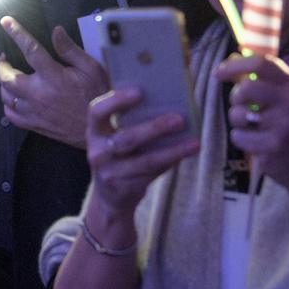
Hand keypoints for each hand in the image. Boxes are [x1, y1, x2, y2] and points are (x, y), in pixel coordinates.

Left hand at [0, 17, 108, 147]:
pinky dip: (7, 104)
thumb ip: (70, 50)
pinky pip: (10, 114)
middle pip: (6, 77)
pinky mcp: (33, 124)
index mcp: (53, 77)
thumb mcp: (91, 68)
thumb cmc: (97, 97)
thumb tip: (56, 31)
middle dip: (1, 64)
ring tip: (9, 75)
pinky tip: (14, 98)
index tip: (6, 22)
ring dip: (3, 83)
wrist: (99, 130)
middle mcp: (38, 94)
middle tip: (4, 57)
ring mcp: (33, 111)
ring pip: (5, 96)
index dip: (16, 33)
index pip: (30, 50)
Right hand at [86, 87, 199, 214]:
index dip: (116, 101)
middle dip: (155, 128)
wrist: (110, 196)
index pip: (97, 112)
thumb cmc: (120, 155)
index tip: (139, 92)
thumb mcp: (115, 137)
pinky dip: (171, 162)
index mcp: (94, 131)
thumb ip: (131, 121)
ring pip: (145, 160)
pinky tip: (186, 153)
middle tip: (180, 119)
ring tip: (194, 143)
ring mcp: (109, 173)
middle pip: (127, 138)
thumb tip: (170, 104)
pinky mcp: (125, 189)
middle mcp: (97, 152)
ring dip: (172, 151)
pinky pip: (152, 174)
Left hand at [216, 54, 288, 194]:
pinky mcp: (273, 146)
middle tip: (239, 105)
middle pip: (247, 87)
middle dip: (235, 97)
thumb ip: (259, 77)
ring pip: (238, 114)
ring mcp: (283, 125)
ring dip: (236, 120)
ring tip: (251, 126)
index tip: (219, 72)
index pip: (261, 63)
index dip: (235, 65)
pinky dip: (240, 139)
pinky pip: (238, 136)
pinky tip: (254, 142)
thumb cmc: (287, 124)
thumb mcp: (281, 96)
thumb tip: (232, 57)